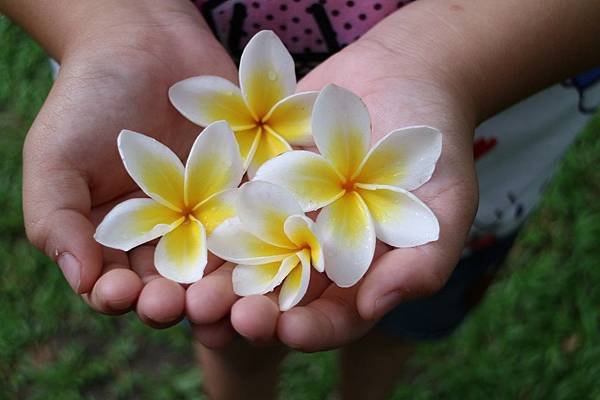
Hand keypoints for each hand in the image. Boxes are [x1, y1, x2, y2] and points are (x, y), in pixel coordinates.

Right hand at [23, 1, 236, 326]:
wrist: (146, 44)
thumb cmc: (90, 100)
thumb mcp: (56, 157)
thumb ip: (57, 219)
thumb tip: (81, 280)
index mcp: (120, 241)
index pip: (121, 284)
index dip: (121, 295)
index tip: (122, 292)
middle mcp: (170, 237)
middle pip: (179, 284)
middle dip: (183, 300)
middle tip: (187, 305)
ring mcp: (214, 216)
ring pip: (225, 263)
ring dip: (229, 284)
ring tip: (230, 294)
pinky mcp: (249, 192)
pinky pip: (262, 219)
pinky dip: (268, 237)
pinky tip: (271, 249)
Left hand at [189, 36, 477, 349]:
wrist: (400, 78)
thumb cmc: (432, 148)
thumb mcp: (446, 204)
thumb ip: (423, 261)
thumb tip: (380, 306)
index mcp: (358, 275)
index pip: (333, 318)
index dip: (312, 329)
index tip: (288, 330)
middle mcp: (313, 256)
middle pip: (278, 298)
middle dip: (249, 312)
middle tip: (223, 318)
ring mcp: (281, 220)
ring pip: (243, 260)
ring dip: (215, 280)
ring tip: (190, 293)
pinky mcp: (255, 184)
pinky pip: (226, 207)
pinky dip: (204, 222)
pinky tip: (177, 232)